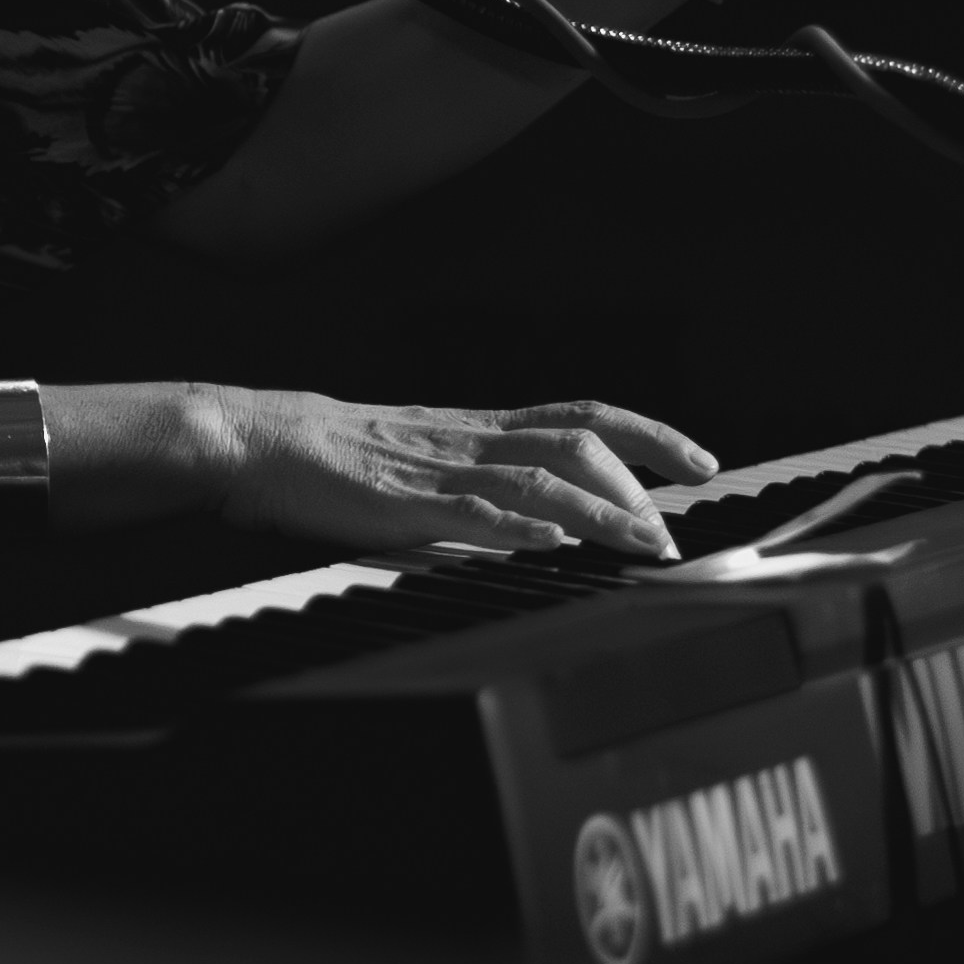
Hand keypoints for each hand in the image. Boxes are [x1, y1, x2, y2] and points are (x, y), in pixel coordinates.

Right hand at [211, 392, 717, 561]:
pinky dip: (520, 528)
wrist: (262, 441)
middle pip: (578, 444)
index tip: (701, 461)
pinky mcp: (403, 502)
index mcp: (479, 428)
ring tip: (644, 542)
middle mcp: (472, 440)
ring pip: (539, 479)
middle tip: (671, 532)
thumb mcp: (423, 463)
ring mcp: (440, 469)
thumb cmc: (336, 462)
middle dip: (639, 482)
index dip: (649, 435)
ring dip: (600, 511)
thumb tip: (547, 522)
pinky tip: (556, 545)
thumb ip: (481, 487)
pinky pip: (472, 512)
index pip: (583, 418)